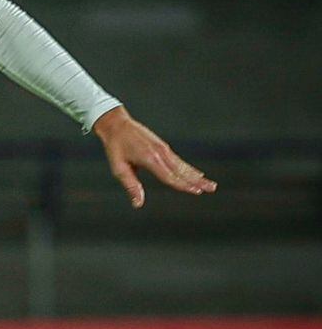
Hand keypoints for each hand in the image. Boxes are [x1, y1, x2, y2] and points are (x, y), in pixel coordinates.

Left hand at [93, 106, 216, 208]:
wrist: (116, 125)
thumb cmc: (115, 148)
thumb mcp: (119, 168)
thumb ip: (131, 186)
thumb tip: (138, 203)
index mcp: (150, 159)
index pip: (169, 176)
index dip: (183, 185)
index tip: (196, 191)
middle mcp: (160, 153)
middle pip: (182, 171)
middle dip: (197, 181)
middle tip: (212, 189)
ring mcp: (163, 149)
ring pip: (183, 165)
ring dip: (197, 175)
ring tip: (210, 184)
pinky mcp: (163, 147)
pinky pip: (179, 160)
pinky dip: (189, 168)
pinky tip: (197, 173)